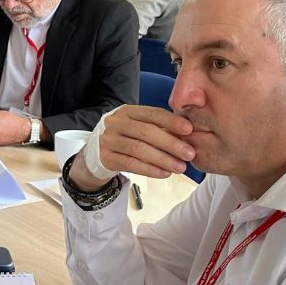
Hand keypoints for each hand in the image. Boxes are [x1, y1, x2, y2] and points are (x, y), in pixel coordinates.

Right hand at [68, 105, 194, 190]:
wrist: (96, 153)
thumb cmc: (125, 138)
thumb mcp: (138, 127)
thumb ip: (159, 129)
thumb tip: (188, 136)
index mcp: (127, 111)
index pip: (152, 113)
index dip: (172, 121)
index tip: (190, 130)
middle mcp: (115, 123)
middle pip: (146, 132)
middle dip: (171, 143)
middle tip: (189, 154)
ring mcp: (108, 140)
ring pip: (139, 149)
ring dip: (163, 159)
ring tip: (180, 167)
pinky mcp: (105, 158)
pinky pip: (130, 164)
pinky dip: (150, 169)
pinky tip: (164, 173)